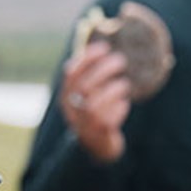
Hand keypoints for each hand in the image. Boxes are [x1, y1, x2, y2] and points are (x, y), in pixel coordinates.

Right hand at [59, 40, 131, 163]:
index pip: (71, 73)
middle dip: (104, 70)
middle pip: (84, 87)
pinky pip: (108, 120)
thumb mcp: (89, 93)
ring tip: (125, 84)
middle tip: (121, 60)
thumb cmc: (96, 111)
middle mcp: (71, 110)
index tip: (105, 46)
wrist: (98, 145)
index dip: (88, 58)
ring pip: (94, 105)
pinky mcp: (99, 135)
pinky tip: (124, 104)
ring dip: (113, 90)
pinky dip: (119, 108)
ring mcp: (84, 124)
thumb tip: (104, 45)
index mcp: (66, 96)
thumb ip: (91, 73)